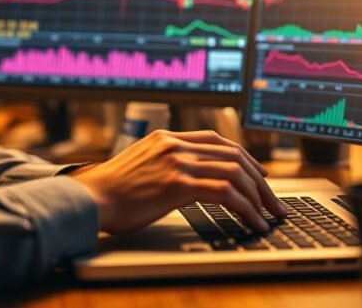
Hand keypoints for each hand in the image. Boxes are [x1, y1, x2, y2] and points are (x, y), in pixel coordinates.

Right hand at [70, 130, 287, 233]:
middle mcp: (174, 145)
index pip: (216, 140)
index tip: (258, 173)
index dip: (243, 156)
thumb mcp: (140, 165)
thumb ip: (165, 164)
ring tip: (268, 215)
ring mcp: (177, 162)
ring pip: (234, 173)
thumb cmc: (111, 192)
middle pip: (232, 155)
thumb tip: (190, 182)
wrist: (90, 199)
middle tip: (272, 201)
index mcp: (166, 138)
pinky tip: (253, 222)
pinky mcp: (178, 184)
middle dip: (259, 180)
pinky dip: (246, 209)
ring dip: (258, 197)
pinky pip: (225, 194)